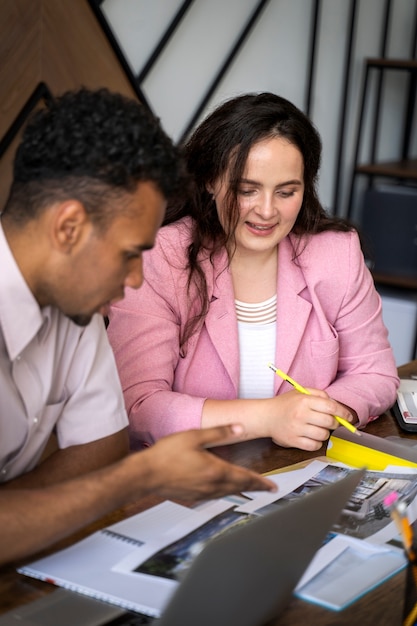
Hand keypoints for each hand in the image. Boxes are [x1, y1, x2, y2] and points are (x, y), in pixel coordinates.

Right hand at [143, 424, 276, 501]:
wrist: (145, 475)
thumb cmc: (167, 454)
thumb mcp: (194, 436)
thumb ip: (218, 432)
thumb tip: (239, 428)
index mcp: (216, 471)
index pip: (245, 478)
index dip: (261, 482)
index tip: (273, 487)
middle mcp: (212, 485)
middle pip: (239, 488)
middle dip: (255, 488)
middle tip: (268, 489)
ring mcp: (202, 493)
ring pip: (228, 493)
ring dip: (241, 490)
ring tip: (249, 488)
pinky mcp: (192, 496)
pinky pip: (215, 496)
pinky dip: (225, 492)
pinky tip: (223, 488)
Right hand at [267, 389, 353, 450]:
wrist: (266, 416)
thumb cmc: (285, 404)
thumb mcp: (301, 392)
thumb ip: (319, 395)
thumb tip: (336, 405)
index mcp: (304, 401)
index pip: (331, 408)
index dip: (343, 413)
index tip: (348, 417)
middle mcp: (301, 414)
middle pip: (330, 422)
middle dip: (334, 423)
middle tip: (330, 422)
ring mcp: (297, 429)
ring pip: (323, 435)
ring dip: (324, 433)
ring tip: (317, 428)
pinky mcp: (293, 441)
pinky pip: (314, 446)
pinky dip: (316, 443)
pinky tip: (311, 436)